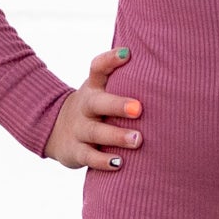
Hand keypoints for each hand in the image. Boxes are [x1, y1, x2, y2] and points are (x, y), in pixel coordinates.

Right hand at [43, 47, 143, 171]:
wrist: (54, 130)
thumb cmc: (94, 109)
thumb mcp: (101, 91)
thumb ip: (125, 81)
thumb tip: (165, 66)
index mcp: (93, 88)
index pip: (97, 69)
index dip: (110, 60)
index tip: (127, 54)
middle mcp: (85, 107)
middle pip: (97, 103)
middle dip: (118, 105)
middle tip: (139, 109)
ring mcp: (79, 129)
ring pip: (95, 132)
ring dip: (116, 136)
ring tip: (137, 139)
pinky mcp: (76, 151)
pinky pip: (88, 157)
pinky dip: (103, 161)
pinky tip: (119, 164)